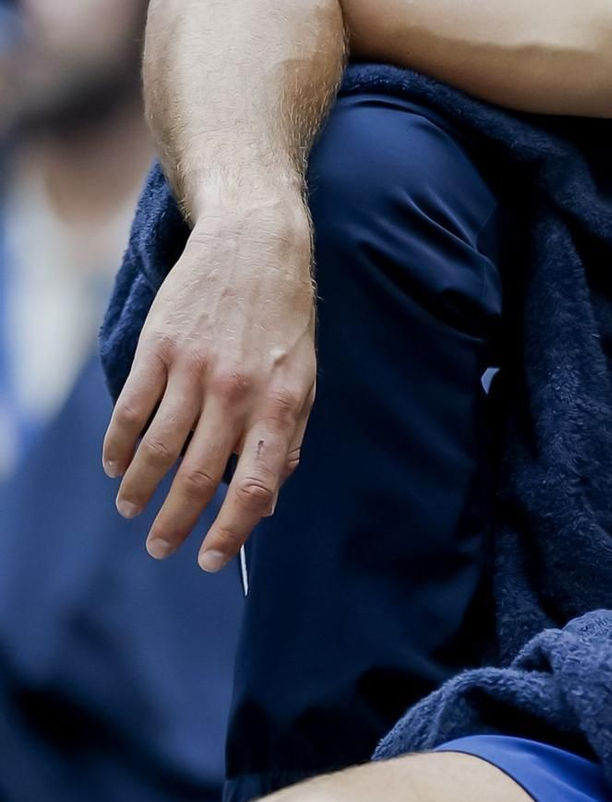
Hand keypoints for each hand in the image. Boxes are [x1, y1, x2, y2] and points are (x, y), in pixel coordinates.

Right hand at [102, 208, 316, 570]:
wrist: (256, 241)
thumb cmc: (286, 314)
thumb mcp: (306, 373)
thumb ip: (290, 436)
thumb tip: (270, 496)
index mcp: (279, 403)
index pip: (255, 486)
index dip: (231, 532)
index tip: (210, 560)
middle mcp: (236, 391)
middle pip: (197, 477)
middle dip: (175, 523)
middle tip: (160, 547)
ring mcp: (194, 368)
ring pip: (158, 449)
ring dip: (139, 489)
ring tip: (130, 508)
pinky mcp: (161, 346)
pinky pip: (132, 409)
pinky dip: (118, 445)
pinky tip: (114, 464)